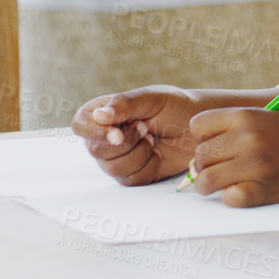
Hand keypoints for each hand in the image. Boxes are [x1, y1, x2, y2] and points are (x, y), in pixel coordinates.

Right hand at [72, 85, 200, 185]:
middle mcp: (104, 137)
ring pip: (113, 168)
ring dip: (140, 154)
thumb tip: (98, 115)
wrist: (198, 129)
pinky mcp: (131, 174)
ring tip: (153, 139)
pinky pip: (131, 180)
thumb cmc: (176, 107)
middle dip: (127, 142)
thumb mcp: (153, 98)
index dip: (94, 132)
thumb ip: (125, 104)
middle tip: (147, 128)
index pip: (80, 124)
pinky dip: (149, 167)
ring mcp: (116, 158)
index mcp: (104, 112)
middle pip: (96, 150)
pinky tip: (157, 154)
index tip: (117, 133)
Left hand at [184, 108, 278, 207]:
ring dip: (213, 186)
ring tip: (228, 185)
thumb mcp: (271, 117)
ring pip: (205, 181)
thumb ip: (239, 128)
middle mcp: (248, 138)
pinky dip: (234, 199)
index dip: (205, 138)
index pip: (198, 126)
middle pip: (199, 156)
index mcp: (247, 115)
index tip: (218, 145)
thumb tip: (203, 153)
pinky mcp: (266, 190)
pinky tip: (247, 192)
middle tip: (226, 169)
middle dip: (208, 165)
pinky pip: (229, 199)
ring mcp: (256, 165)